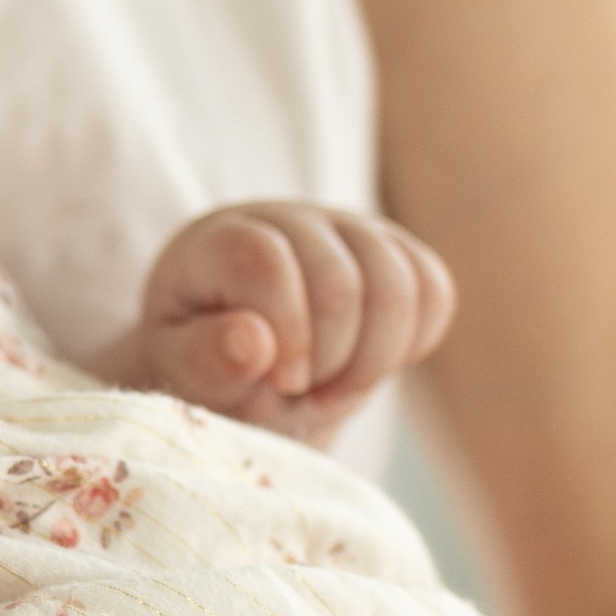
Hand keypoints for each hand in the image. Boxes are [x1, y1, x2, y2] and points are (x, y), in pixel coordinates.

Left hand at [100, 202, 453, 431]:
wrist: (251, 367)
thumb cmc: (207, 365)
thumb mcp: (183, 373)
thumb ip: (206, 359)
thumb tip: (253, 342)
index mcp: (217, 240)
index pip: (265, 262)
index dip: (285, 332)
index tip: (281, 382)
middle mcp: (285, 219)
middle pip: (339, 281)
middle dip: (331, 360)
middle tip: (304, 396)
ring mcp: (345, 228)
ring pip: (398, 283)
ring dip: (374, 359)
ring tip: (333, 391)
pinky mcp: (393, 250)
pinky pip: (432, 288)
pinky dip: (412, 342)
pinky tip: (366, 366)